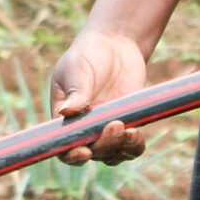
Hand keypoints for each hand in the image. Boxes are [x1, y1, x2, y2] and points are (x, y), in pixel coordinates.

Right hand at [49, 27, 148, 164]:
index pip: (63, 146)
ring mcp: (106, 128)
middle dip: (103, 146)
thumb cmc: (88, 53)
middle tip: (115, 124)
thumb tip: (66, 112)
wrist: (117, 43)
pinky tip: (136, 134)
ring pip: (112, 155)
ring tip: (129, 130)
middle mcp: (84, 128)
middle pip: (91, 153)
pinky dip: (134, 146)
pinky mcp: (128, 124)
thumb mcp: (77, 69)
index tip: (84, 152)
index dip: (71, 156)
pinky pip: (131, 146)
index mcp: (64, 118)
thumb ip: (76, 91)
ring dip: (120, 149)